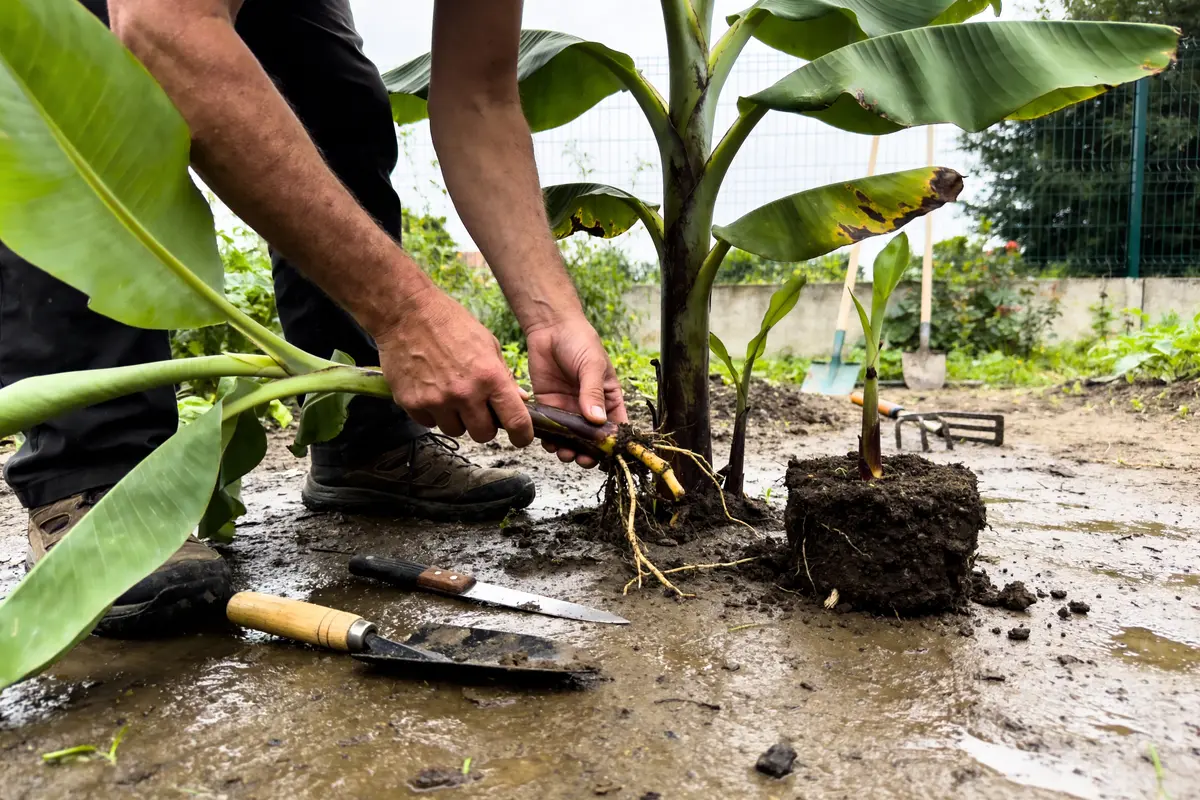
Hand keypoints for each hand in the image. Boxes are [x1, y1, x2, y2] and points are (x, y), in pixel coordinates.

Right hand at [374, 285, 532, 445]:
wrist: (406, 312)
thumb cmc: (450, 323)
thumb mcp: (487, 343)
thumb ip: (504, 375)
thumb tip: (520, 398)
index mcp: (490, 377)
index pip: (515, 421)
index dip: (522, 435)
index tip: (521, 437)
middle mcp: (465, 393)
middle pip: (484, 435)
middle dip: (484, 425)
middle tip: (478, 409)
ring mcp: (437, 401)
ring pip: (455, 430)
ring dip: (457, 419)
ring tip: (450, 394)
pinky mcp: (412, 403)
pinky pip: (429, 423)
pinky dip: (432, 413)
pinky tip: (431, 390)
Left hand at [526, 315, 626, 467]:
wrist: (550, 328)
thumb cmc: (579, 342)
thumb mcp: (592, 365)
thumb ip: (593, 393)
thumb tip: (597, 421)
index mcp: (608, 398)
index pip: (616, 426)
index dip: (614, 442)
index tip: (608, 454)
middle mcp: (590, 408)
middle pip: (592, 439)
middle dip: (589, 452)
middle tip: (582, 459)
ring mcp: (569, 409)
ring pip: (571, 439)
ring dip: (569, 450)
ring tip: (565, 453)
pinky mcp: (549, 407)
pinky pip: (551, 430)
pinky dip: (550, 440)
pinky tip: (549, 443)